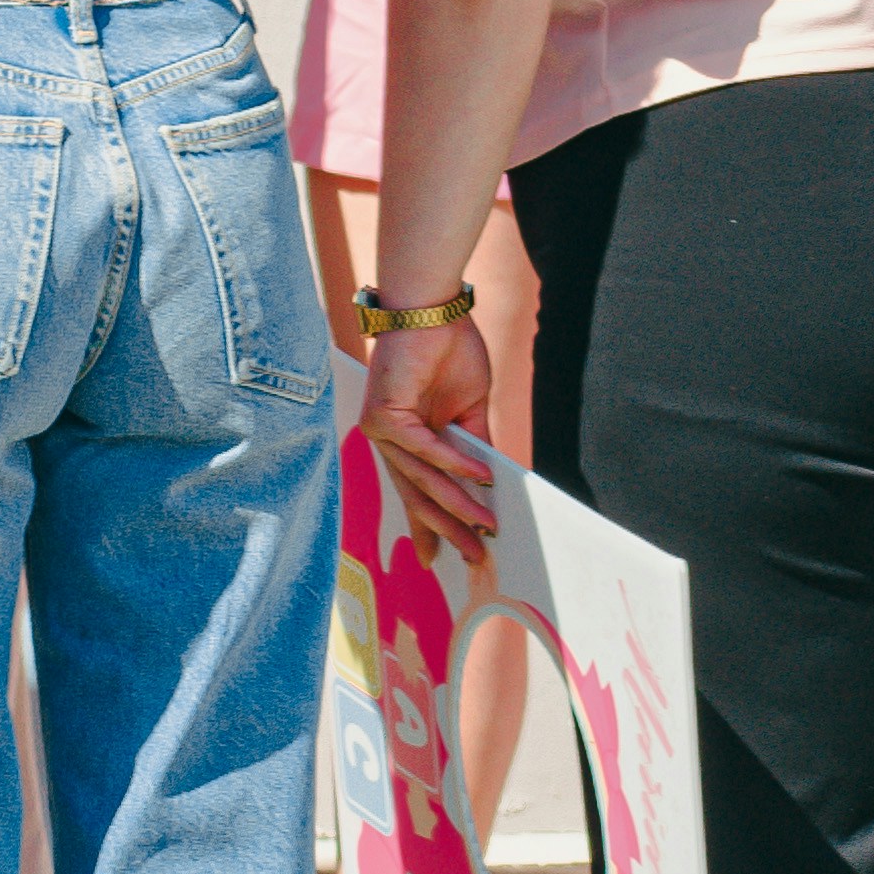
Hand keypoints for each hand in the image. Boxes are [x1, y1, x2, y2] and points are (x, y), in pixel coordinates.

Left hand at [361, 313, 502, 554]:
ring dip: (457, 503)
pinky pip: (423, 448)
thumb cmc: (449, 355)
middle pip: (416, 495)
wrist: (432, 312)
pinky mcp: (383, 412)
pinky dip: (454, 464)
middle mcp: (386, 439)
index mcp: (406, 441)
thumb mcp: (469, 412)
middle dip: (448, 529)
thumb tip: (492, 488)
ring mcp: (381, 427)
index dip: (426, 528)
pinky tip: (481, 478)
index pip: (414, 493)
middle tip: (476, 558)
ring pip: (420, 478)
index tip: (439, 561)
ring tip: (487, 526)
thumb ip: (473, 449)